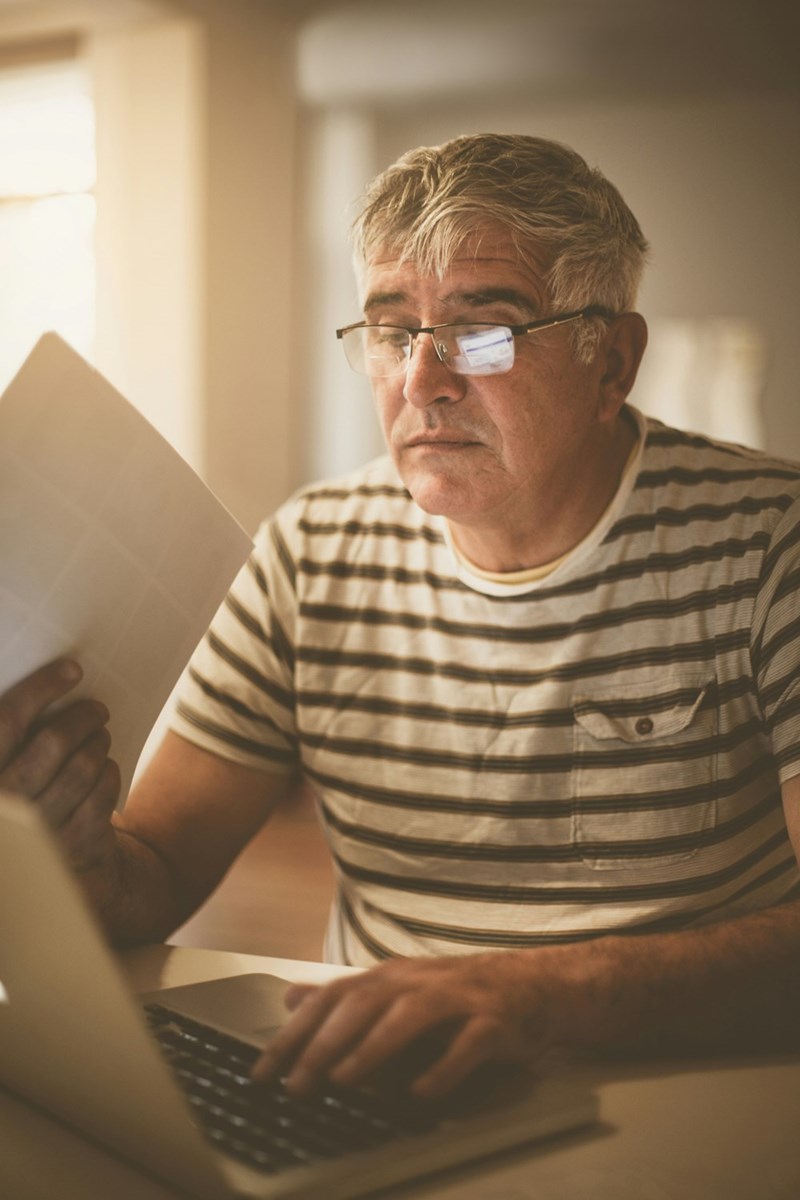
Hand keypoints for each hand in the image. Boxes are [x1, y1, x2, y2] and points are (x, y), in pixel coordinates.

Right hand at [0, 658, 119, 868]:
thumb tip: (55, 682)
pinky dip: (108, 773)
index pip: (8, 720)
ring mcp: (38, 829)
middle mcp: (5, 803)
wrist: (26, 862)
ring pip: (84, 766)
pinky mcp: (72, 845)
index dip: (42, 688)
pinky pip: (103, 794)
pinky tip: (103, 766)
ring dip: (98, 743)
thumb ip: (9, 734)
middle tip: (97, 709)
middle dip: (82, 716)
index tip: (72, 669)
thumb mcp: (4, 762)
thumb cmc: (13, 795)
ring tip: (99, 736)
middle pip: (54, 741)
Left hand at [252, 951, 557, 1100]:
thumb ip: (346, 996)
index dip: (296, 1032)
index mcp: (391, 976)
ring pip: (410, 1016)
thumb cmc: (457, 995)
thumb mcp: (397, 989)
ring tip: (344, 1080)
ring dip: (374, 1048)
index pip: (332, 997)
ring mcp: (457, 999)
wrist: (533, 985)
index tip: (264, 1071)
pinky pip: (466, 1045)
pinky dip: (442, 1069)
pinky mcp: (493, 1022)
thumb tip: (292, 997)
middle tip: (296, 1085)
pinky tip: (420, 1096)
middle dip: (325, 1043)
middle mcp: (418, 981)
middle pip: (364, 1003)